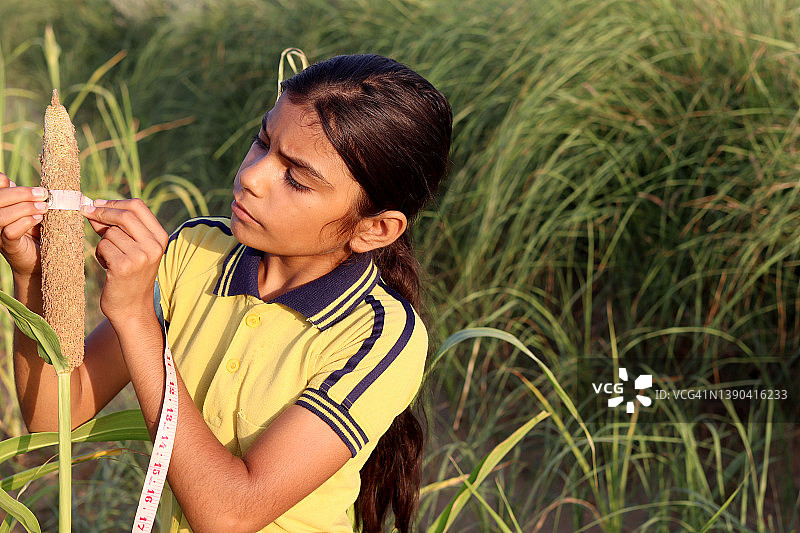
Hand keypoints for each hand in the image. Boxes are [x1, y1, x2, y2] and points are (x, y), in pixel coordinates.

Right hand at [0, 172, 48, 276]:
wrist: (40, 259)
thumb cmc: (38, 230)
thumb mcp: (34, 209)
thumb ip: (30, 197)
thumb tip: (35, 185)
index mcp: (0, 206)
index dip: (4, 182)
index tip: (27, 184)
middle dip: (22, 193)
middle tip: (43, 194)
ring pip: (2, 216)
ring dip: (25, 208)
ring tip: (44, 208)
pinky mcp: (8, 245)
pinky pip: (10, 232)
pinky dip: (25, 222)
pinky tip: (38, 219)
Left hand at [81, 198, 167, 323]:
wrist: (132, 307)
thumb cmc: (129, 275)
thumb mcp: (131, 247)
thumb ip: (116, 227)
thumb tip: (93, 206)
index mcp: (160, 237)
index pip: (138, 207)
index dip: (114, 202)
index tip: (96, 204)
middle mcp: (153, 246)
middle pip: (124, 215)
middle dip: (101, 212)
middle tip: (86, 212)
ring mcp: (140, 256)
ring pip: (110, 233)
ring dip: (103, 242)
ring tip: (110, 258)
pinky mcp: (124, 266)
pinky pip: (103, 246)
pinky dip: (100, 254)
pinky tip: (107, 266)